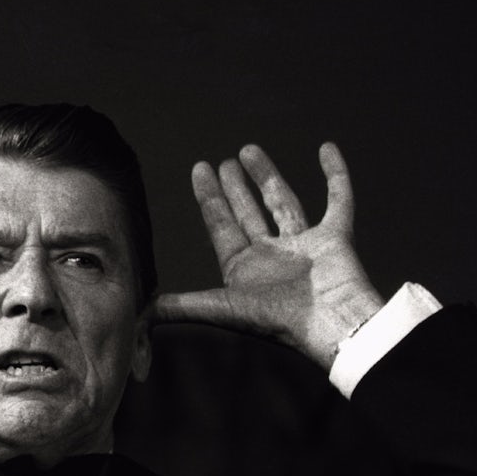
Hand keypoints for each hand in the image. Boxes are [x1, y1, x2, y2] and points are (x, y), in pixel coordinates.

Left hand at [151, 143, 383, 369]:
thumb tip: (138, 311)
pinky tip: (326, 148)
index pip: (221, 224)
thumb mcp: (219, 309)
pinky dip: (336, 175)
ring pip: (283, 202)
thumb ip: (180, 306)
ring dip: (267, 177)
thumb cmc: (277, 320)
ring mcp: (305, 246)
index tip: (199, 169)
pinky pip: (338, 199)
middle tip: (223, 162)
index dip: (208, 197)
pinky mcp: (336, 238)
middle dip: (233, 188)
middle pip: (248, 213)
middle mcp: (272, 256)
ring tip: (249, 150)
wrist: (330, 327)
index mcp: (245, 269)